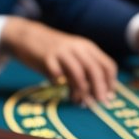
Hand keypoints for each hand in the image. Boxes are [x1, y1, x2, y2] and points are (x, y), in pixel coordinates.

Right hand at [0, 17, 116, 105]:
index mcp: (88, 47)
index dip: (110, 83)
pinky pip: (57, 75)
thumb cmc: (55, 51)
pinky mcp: (47, 58)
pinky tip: (59, 89)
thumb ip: (85, 71)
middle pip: (95, 69)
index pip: (107, 65)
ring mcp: (62, 52)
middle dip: (99, 88)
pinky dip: (60, 85)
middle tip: (99, 103)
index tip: (109, 97)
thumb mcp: (74, 55)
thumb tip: (97, 95)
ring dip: (81, 90)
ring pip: (78, 73)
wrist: (28, 36)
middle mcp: (77, 48)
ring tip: (79, 101)